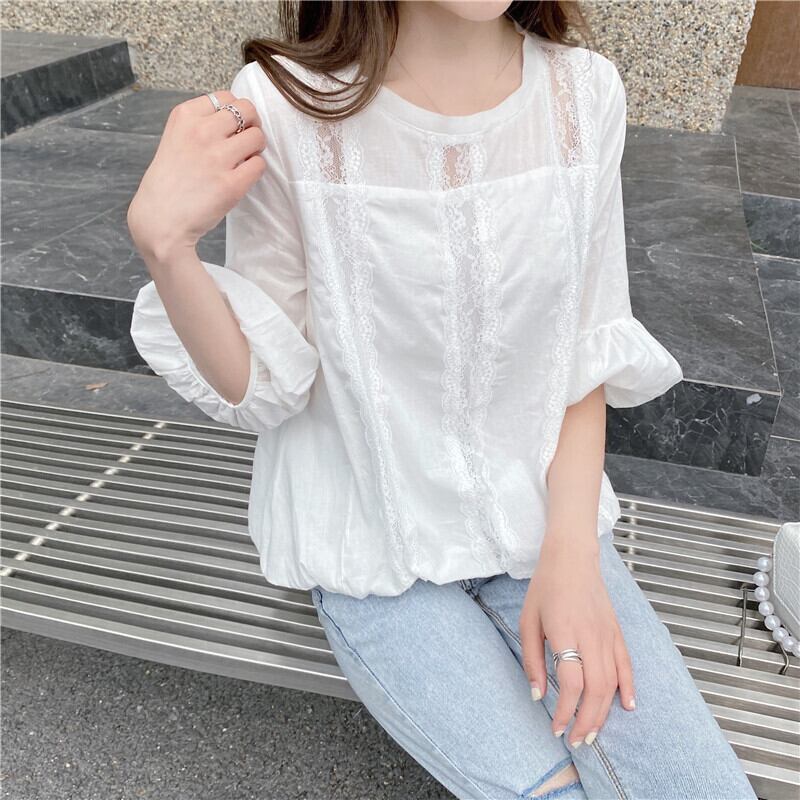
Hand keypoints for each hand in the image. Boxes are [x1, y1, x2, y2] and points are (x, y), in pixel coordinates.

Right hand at [127, 87, 266, 265]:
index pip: (226, 96)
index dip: (235, 111)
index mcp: (185, 116)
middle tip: (247, 140)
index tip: (233, 126)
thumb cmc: (169, 183)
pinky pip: (259, 165)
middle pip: (247, 110)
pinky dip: (256, 169)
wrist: (160, 220)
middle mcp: (201, 132)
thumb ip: (201, 125)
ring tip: (245, 159)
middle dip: (252, 124)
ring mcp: (217, 158)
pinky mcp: (232, 184)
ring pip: (257, 136)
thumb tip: (235, 117)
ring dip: (256, 147)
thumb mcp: (175, 139)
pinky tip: (242, 177)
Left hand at [519, 534, 635, 747]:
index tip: (555, 727)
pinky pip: (627, 664)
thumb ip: (532, 659)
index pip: (571, 682)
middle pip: (596, 689)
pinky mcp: (617, 631)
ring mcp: (608, 634)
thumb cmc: (545, 587)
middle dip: (587, 720)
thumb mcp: (527, 620)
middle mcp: (591, 635)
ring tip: (593, 733)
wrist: (572, 557)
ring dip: (604, 712)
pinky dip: (629, 687)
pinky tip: (627, 706)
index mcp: (565, 631)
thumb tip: (537, 694)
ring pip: (612, 682)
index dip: (565, 710)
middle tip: (577, 741)